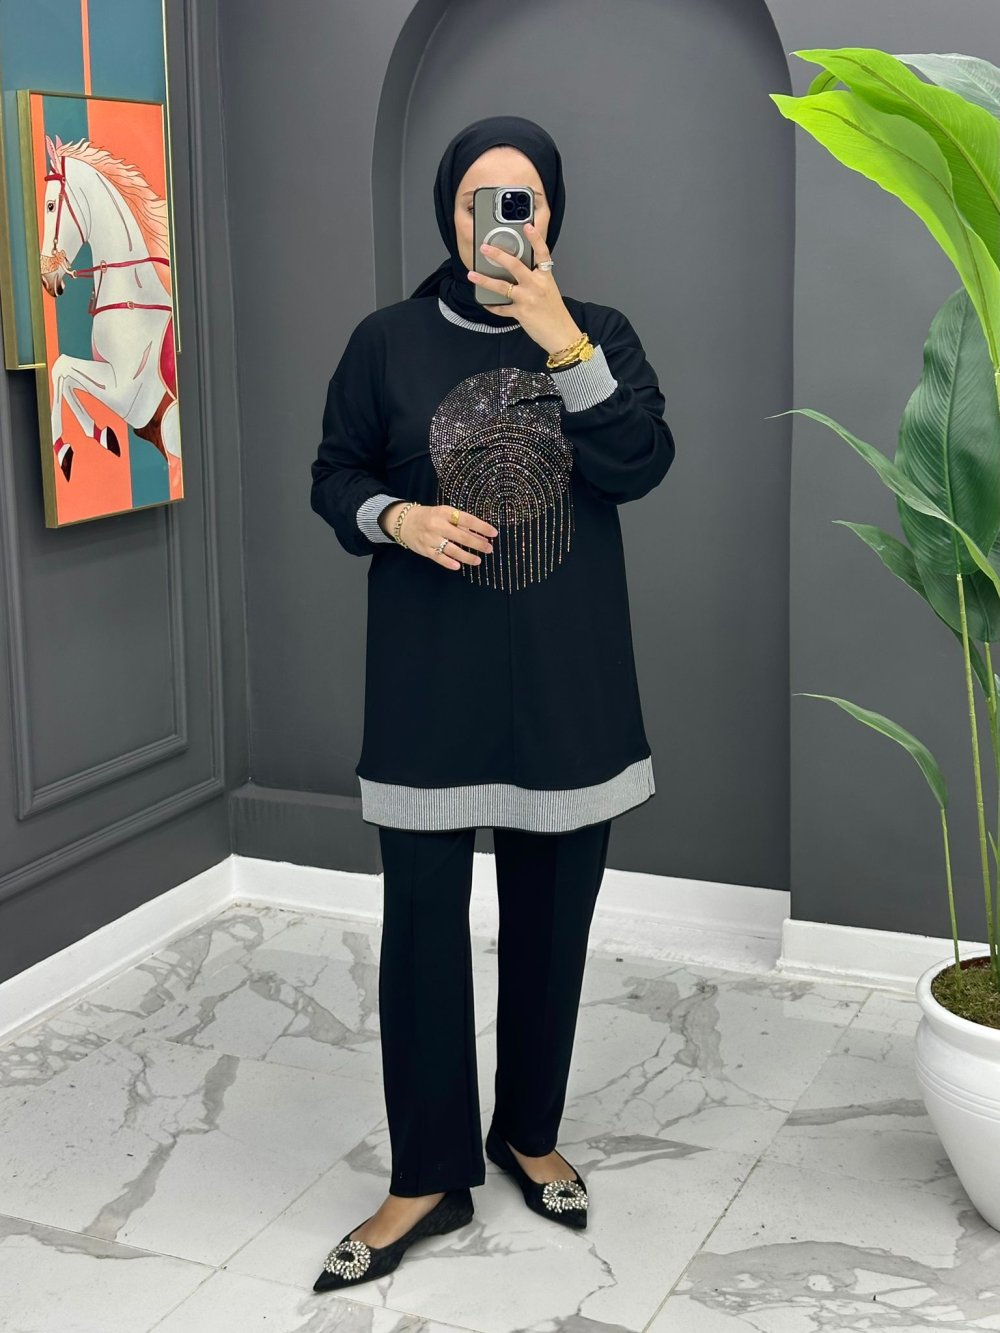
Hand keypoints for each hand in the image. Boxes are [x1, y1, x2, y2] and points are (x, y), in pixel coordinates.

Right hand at [381, 502, 497, 571]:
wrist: (405, 521)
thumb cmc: (430, 517)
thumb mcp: (445, 514)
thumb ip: (461, 524)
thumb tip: (481, 535)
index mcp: (445, 512)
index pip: (467, 519)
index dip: (481, 527)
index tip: (494, 533)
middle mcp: (438, 525)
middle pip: (462, 536)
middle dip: (477, 543)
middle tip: (489, 549)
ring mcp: (430, 538)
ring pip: (452, 549)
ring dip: (467, 556)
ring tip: (478, 560)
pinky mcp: (425, 549)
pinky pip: (439, 558)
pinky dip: (449, 562)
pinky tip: (458, 566)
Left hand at [467, 222, 583, 357]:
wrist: (561, 334)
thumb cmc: (555, 313)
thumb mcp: (549, 289)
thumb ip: (535, 278)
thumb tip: (517, 271)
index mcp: (545, 277)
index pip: (542, 253)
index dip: (535, 238)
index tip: (527, 226)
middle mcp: (536, 285)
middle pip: (515, 265)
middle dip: (497, 255)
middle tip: (485, 248)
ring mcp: (528, 299)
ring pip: (502, 286)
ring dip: (484, 280)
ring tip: (472, 274)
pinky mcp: (521, 313)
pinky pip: (501, 308)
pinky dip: (492, 306)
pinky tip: (486, 302)